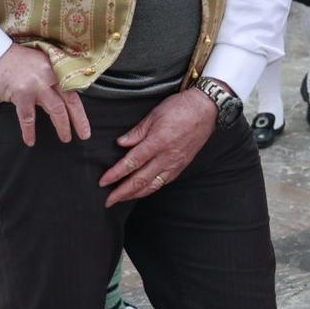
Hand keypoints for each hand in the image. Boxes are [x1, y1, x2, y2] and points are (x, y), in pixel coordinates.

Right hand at [0, 43, 90, 148]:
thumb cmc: (11, 60)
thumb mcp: (37, 63)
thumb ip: (49, 77)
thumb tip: (60, 96)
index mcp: (55, 66)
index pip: (73, 88)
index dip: (80, 107)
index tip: (85, 122)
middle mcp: (49, 74)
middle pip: (70, 100)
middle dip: (79, 120)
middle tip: (84, 135)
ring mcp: (36, 84)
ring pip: (56, 109)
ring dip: (62, 126)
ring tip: (66, 138)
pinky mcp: (21, 93)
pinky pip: (28, 117)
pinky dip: (29, 131)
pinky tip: (30, 141)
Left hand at [100, 89, 217, 206]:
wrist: (206, 109)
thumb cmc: (180, 107)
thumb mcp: (154, 115)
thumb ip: (137, 132)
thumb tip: (121, 143)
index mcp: (158, 142)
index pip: (132, 163)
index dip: (116, 174)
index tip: (103, 182)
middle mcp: (167, 156)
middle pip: (140, 180)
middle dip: (122, 193)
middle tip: (108, 201)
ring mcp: (175, 163)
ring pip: (152, 185)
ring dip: (135, 195)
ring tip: (121, 199)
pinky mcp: (182, 166)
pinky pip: (163, 182)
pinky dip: (150, 189)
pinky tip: (142, 191)